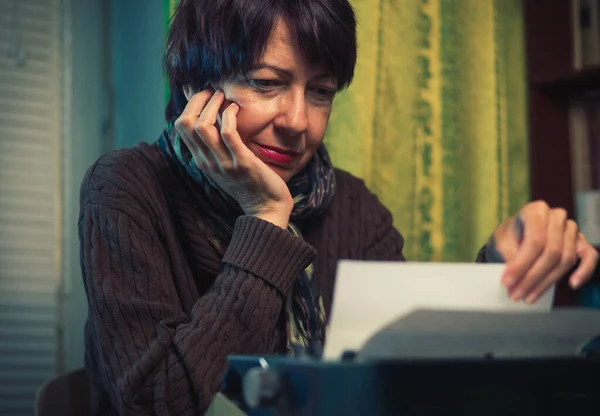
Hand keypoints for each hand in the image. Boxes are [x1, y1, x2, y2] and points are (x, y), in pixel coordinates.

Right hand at [174, 89, 292, 227]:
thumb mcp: (225, 163)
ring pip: (203, 126)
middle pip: (186, 123)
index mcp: (201, 160)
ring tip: (223, 96)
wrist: (266, 208)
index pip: (181, 126)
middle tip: (213, 91)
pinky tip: (236, 109)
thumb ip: (217, 144)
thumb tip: (211, 118)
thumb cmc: (249, 183)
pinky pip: (229, 134)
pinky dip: (229, 116)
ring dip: (212, 105)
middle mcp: (207, 161)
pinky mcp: (242, 163)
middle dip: (197, 100)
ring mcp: (223, 163)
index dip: (189, 104)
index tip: (204, 93)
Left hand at [492, 201, 598, 302]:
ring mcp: (571, 229)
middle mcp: (556, 216)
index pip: (535, 241)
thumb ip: (509, 255)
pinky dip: (584, 271)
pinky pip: (590, 256)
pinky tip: (573, 284)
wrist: (516, 234)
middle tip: (517, 294)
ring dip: (547, 282)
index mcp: (536, 210)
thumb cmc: (510, 236)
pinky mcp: (581, 242)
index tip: (507, 282)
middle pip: (551, 252)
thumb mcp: (502, 242)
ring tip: (529, 297)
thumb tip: (514, 276)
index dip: (521, 264)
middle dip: (532, 277)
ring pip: (566, 259)